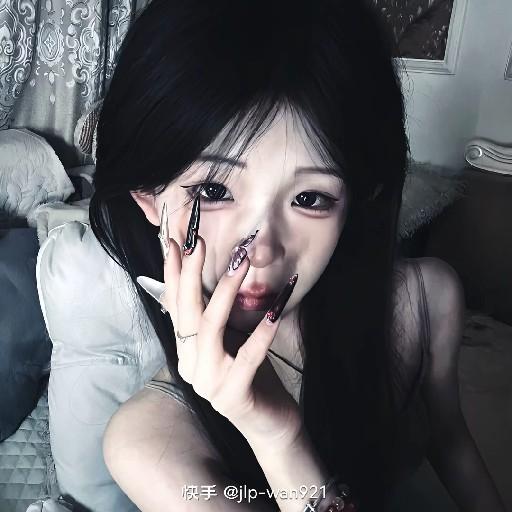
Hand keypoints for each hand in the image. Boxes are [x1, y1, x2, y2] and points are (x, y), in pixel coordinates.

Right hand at [161, 230, 302, 448]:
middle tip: (198, 242)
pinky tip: (274, 311)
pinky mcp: (234, 397)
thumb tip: (205, 276)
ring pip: (211, 328)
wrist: (268, 423)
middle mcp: (190, 366)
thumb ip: (213, 316)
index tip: (174, 242)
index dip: (173, 273)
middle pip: (187, 313)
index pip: (175, 306)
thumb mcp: (228, 340)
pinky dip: (261, 332)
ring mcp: (209, 384)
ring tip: (240, 261)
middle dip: (191, 273)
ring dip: (226, 291)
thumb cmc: (251, 375)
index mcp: (187, 352)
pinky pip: (248, 356)